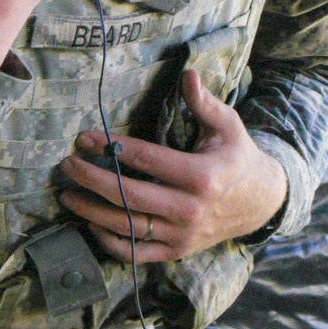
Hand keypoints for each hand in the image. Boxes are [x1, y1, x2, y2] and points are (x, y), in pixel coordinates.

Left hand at [58, 70, 287, 262]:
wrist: (261, 203)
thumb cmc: (238, 158)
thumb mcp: (229, 126)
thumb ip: (205, 103)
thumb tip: (188, 74)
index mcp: (201, 177)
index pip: (146, 160)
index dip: (111, 148)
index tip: (83, 138)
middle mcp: (189, 210)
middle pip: (128, 196)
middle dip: (91, 180)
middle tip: (66, 165)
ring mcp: (182, 235)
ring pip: (127, 228)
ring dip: (91, 212)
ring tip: (66, 196)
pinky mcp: (176, 252)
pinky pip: (136, 254)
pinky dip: (110, 242)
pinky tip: (91, 224)